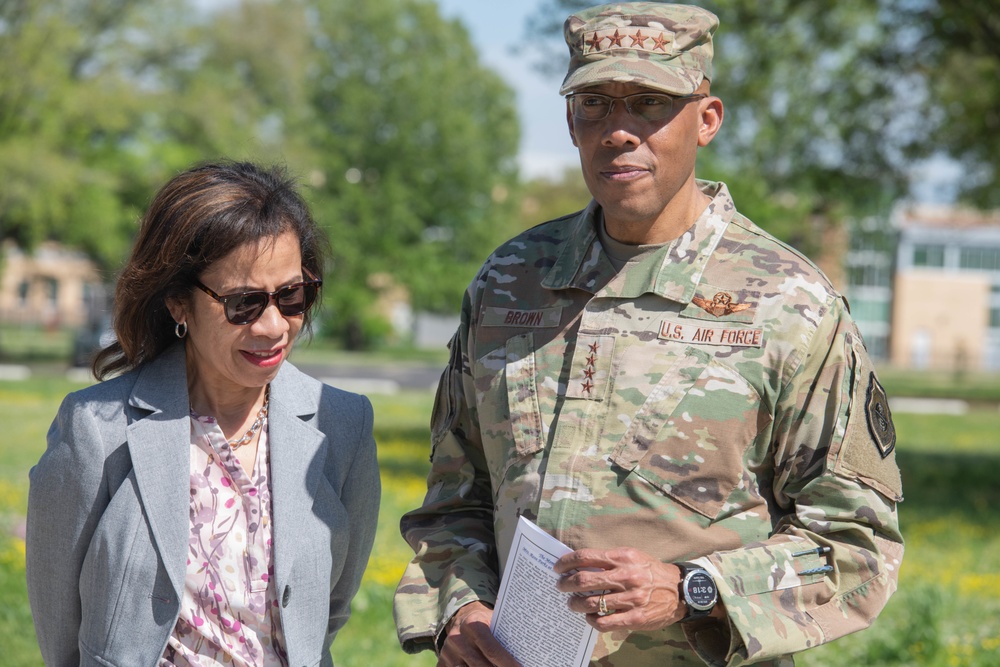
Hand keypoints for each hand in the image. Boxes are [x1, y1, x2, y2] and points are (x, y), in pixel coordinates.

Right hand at [437, 601, 521, 666]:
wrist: (462, 617)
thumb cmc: (487, 621)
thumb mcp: (495, 620)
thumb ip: (505, 634)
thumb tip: (530, 652)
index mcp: (472, 624)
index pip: (492, 650)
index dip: (507, 663)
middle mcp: (457, 638)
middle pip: (481, 666)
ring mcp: (448, 653)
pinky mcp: (442, 663)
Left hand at [554, 547, 685, 632]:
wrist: (680, 590)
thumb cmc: (650, 571)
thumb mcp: (632, 556)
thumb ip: (608, 559)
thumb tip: (578, 563)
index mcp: (623, 557)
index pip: (586, 557)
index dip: (566, 563)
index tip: (557, 568)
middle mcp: (626, 576)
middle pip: (584, 580)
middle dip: (565, 584)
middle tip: (560, 586)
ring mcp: (631, 599)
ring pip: (591, 603)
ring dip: (575, 604)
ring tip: (572, 604)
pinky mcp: (635, 618)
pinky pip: (604, 622)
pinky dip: (591, 620)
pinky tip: (589, 617)